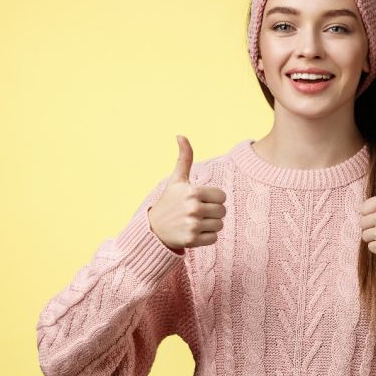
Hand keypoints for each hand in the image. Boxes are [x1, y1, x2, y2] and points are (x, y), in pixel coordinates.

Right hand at [147, 135, 226, 251]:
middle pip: (222, 211)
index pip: (222, 196)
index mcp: (193, 191)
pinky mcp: (192, 240)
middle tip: (197, 213)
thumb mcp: (176, 179)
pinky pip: (214, 238)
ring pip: (219, 225)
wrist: (153, 229)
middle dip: (213, 212)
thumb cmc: (169, 201)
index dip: (213, 199)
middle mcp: (193, 208)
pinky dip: (207, 237)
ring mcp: (192, 225)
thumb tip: (180, 135)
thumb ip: (184, 158)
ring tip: (195, 222)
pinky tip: (194, 232)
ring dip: (210, 225)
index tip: (200, 200)